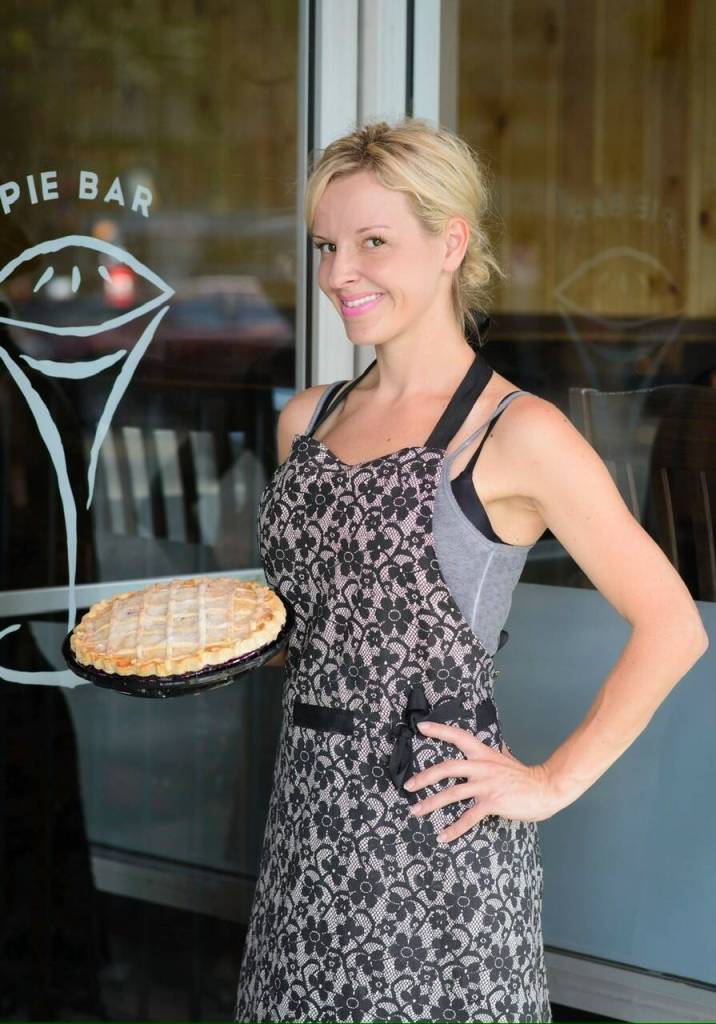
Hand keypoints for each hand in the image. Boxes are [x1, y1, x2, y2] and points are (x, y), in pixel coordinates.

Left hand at [403, 720, 556, 843]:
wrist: (545, 788)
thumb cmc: (525, 776)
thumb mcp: (507, 759)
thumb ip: (498, 753)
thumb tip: (499, 746)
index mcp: (483, 754)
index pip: (458, 736)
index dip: (439, 730)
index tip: (421, 727)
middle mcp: (481, 767)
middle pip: (447, 768)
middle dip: (425, 777)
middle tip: (408, 785)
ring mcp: (486, 784)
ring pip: (452, 793)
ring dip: (431, 803)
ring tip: (416, 811)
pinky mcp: (492, 802)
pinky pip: (469, 817)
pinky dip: (454, 828)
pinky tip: (443, 836)